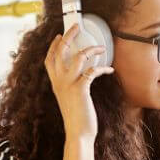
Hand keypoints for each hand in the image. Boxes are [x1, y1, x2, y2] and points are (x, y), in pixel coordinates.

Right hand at [44, 24, 113, 140]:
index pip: (49, 59)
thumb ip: (69, 86)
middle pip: (60, 51)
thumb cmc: (76, 118)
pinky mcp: (81, 89)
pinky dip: (103, 68)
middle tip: (76, 27)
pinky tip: (109, 69)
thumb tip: (80, 76)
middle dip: (68, 36)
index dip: (53, 45)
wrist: (78, 133)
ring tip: (101, 47)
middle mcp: (59, 81)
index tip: (59, 36)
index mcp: (55, 83)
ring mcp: (69, 84)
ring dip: (91, 49)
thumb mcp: (68, 99)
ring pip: (78, 56)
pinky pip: (92, 71)